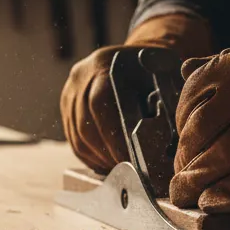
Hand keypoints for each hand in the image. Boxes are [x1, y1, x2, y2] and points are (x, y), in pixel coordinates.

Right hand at [60, 13, 211, 173]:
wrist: (134, 59)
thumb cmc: (156, 72)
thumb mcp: (163, 77)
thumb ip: (161, 103)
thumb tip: (163, 142)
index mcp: (104, 64)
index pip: (101, 103)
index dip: (114, 136)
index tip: (131, 158)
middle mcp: (81, 76)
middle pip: (86, 124)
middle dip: (108, 152)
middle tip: (128, 170)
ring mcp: (70, 93)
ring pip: (78, 136)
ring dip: (100, 158)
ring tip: (120, 170)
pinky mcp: (66, 108)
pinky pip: (74, 140)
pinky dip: (92, 156)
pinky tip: (108, 164)